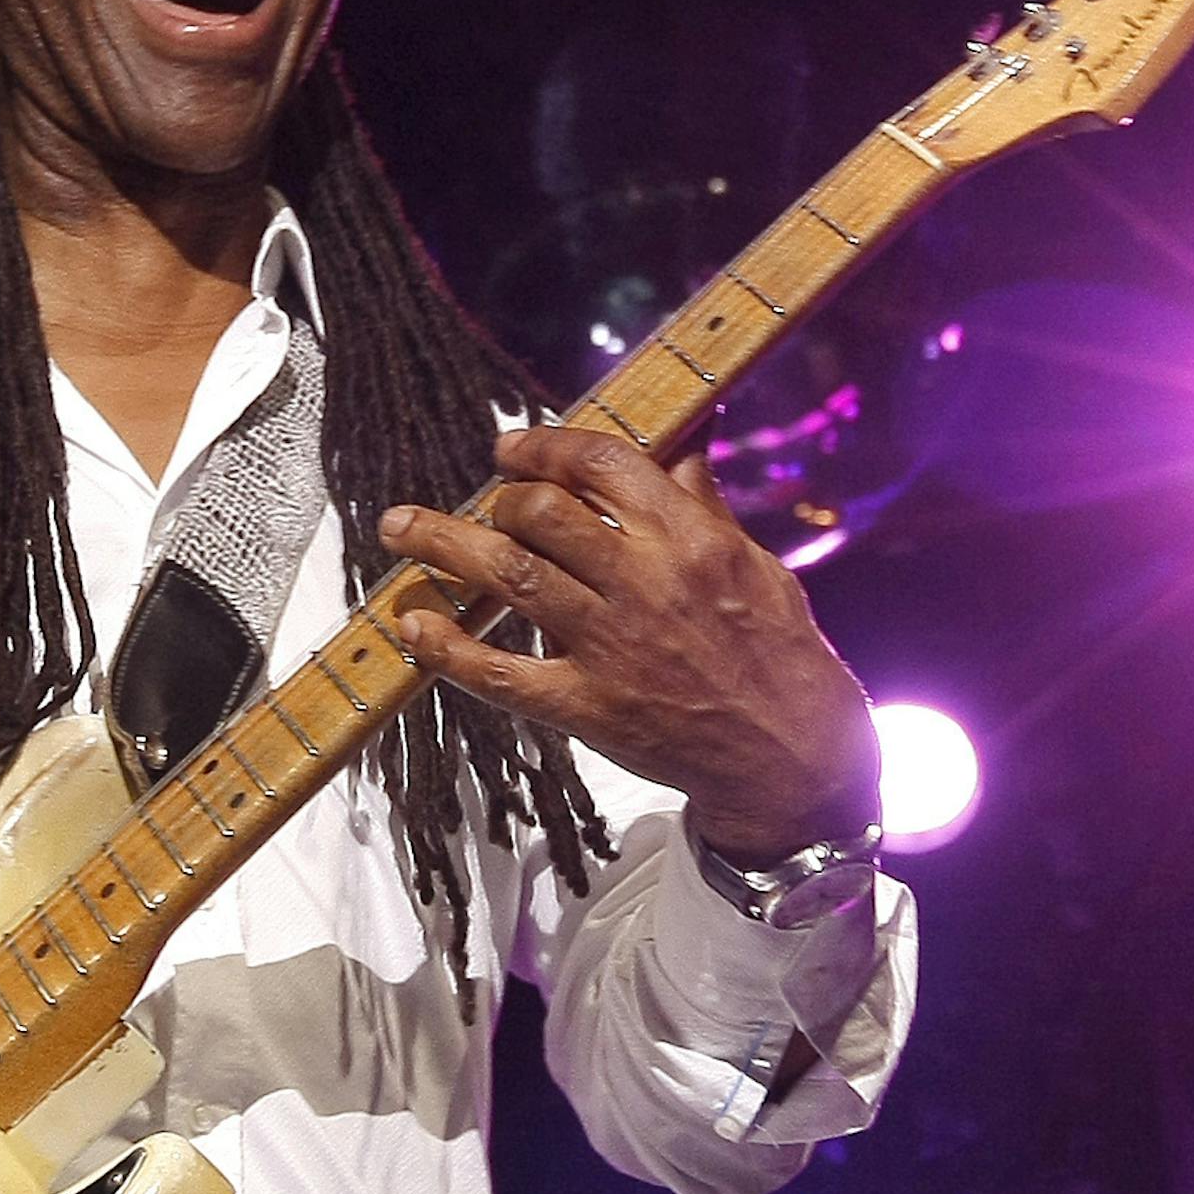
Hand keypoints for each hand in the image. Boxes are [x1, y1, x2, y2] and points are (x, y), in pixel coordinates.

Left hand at [379, 426, 880, 862]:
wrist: (794, 756)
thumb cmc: (779, 655)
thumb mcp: (753, 563)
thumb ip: (702, 502)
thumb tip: (683, 437)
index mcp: (690, 539)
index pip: (602, 465)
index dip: (545, 448)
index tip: (512, 449)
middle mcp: (644, 584)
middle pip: (543, 514)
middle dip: (498, 498)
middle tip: (482, 501)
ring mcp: (610, 647)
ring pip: (509, 576)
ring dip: (444, 544)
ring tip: (399, 527)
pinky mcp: (588, 708)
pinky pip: (500, 674)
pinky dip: (448, 648)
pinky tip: (412, 623)